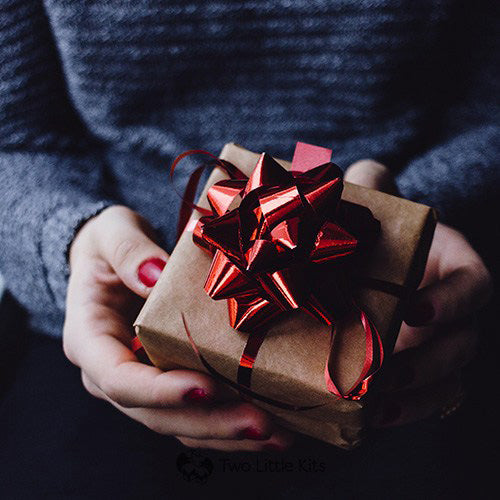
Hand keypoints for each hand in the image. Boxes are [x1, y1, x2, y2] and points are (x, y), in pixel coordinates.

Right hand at [64, 205, 291, 450]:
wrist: (115, 260)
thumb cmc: (110, 246)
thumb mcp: (111, 234)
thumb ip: (128, 252)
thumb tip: (155, 274)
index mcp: (90, 340)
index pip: (118, 379)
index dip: (160, 391)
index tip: (206, 387)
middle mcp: (112, 373)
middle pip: (155, 415)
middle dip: (210, 422)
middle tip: (260, 423)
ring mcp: (141, 382)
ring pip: (179, 424)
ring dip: (227, 433)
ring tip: (276, 433)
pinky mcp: (167, 381)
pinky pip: (195, 413)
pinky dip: (228, 422)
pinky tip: (267, 424)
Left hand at [344, 161, 492, 426]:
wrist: (373, 267)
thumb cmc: (379, 237)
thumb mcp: (378, 210)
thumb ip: (374, 188)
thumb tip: (364, 172)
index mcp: (454, 267)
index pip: (473, 286)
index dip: (451, 301)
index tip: (414, 310)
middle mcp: (456, 311)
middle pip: (463, 343)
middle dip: (427, 361)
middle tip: (384, 369)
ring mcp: (442, 346)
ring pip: (449, 380)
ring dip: (416, 396)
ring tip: (376, 403)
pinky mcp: (422, 373)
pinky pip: (427, 400)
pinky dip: (405, 411)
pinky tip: (372, 417)